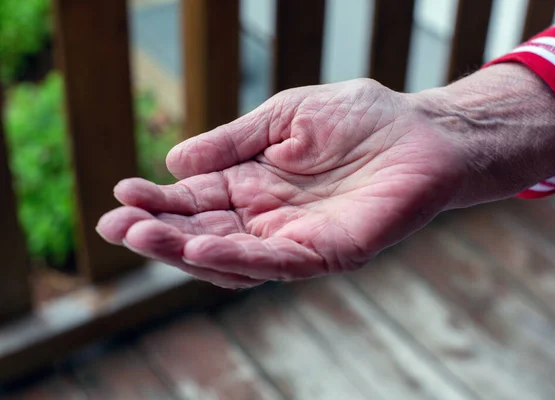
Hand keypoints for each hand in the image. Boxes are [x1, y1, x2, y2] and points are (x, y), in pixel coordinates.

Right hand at [97, 79, 465, 287]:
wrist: (422, 131)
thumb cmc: (359, 119)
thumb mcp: (284, 116)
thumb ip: (233, 142)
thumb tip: (174, 160)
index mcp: (255, 184)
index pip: (196, 200)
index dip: (159, 201)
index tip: (122, 193)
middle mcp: (269, 218)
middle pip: (205, 233)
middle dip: (160, 232)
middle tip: (116, 226)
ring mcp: (297, 240)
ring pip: (232, 257)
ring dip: (187, 249)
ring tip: (145, 236)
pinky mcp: (329, 254)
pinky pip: (277, 263)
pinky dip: (237, 259)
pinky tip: (202, 246)